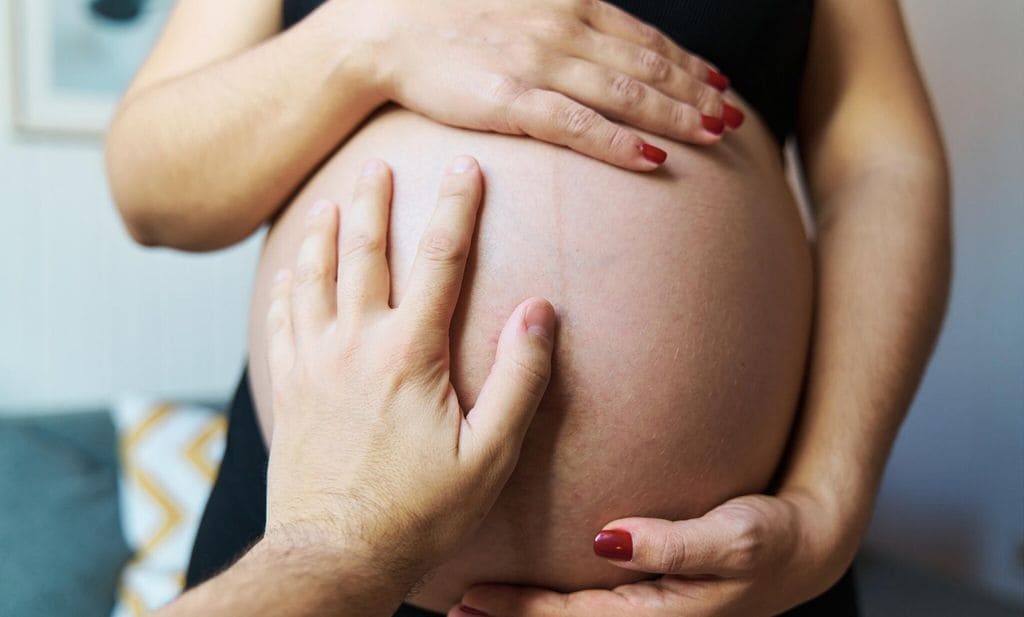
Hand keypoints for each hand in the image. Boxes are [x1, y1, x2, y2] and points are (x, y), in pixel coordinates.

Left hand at [263, 155, 556, 584]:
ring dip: (322, 233)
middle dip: (374, 201)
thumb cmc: (420, 512)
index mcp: (409, 353)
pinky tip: (288, 271)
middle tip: (378, 162)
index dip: (456, 206)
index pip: (440, 259)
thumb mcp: (490, 454)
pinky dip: (285, 287)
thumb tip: (540, 311)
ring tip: (327, 200)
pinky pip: (281, 321)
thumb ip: (519, 378)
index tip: (465, 166)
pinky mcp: (291, 389)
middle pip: (363, 252)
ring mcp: (314, 364)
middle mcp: (355, 344)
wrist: (333, 556)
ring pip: (313, 277)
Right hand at [331, 0, 742, 169]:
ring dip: (676, 115)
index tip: (719, 82)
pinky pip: (579, 125)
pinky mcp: (511, 99)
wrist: (386, 28)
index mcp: (567, 3)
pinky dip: (621, 141)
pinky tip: (654, 158)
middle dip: (696, 92)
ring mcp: (540, 64)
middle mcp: (564, 29)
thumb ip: (562, 18)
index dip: (687, 62)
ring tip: (714, 136)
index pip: (643, 38)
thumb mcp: (519, 1)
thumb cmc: (448, 17)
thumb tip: (596, 42)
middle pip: (647, 66)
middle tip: (733, 119)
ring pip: (625, 94)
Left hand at [455, 489, 857, 616]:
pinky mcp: (654, 592)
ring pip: (578, 615)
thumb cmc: (774, 536)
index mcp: (662, 614)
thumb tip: (608, 538)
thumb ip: (674, 543)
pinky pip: (594, 601)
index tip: (473, 598)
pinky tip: (534, 583)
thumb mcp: (735, 537)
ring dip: (529, 611)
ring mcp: (652, 608)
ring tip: (477, 603)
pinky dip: (557, 598)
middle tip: (455, 606)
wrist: (807, 545)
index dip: (524, 611)